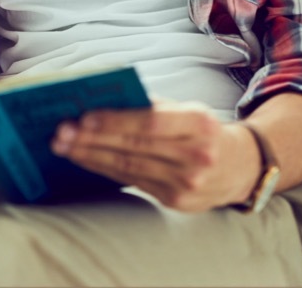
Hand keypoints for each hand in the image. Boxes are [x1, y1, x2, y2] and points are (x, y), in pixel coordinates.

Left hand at [50, 100, 261, 212]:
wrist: (239, 167)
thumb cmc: (202, 130)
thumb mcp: (186, 109)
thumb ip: (149, 105)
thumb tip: (101, 100)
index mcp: (199, 124)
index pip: (151, 122)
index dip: (116, 121)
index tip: (84, 117)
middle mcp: (196, 156)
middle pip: (135, 147)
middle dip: (93, 140)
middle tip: (61, 132)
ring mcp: (187, 183)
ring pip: (128, 168)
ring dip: (91, 157)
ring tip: (63, 146)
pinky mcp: (175, 201)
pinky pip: (132, 182)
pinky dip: (104, 169)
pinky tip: (84, 159)